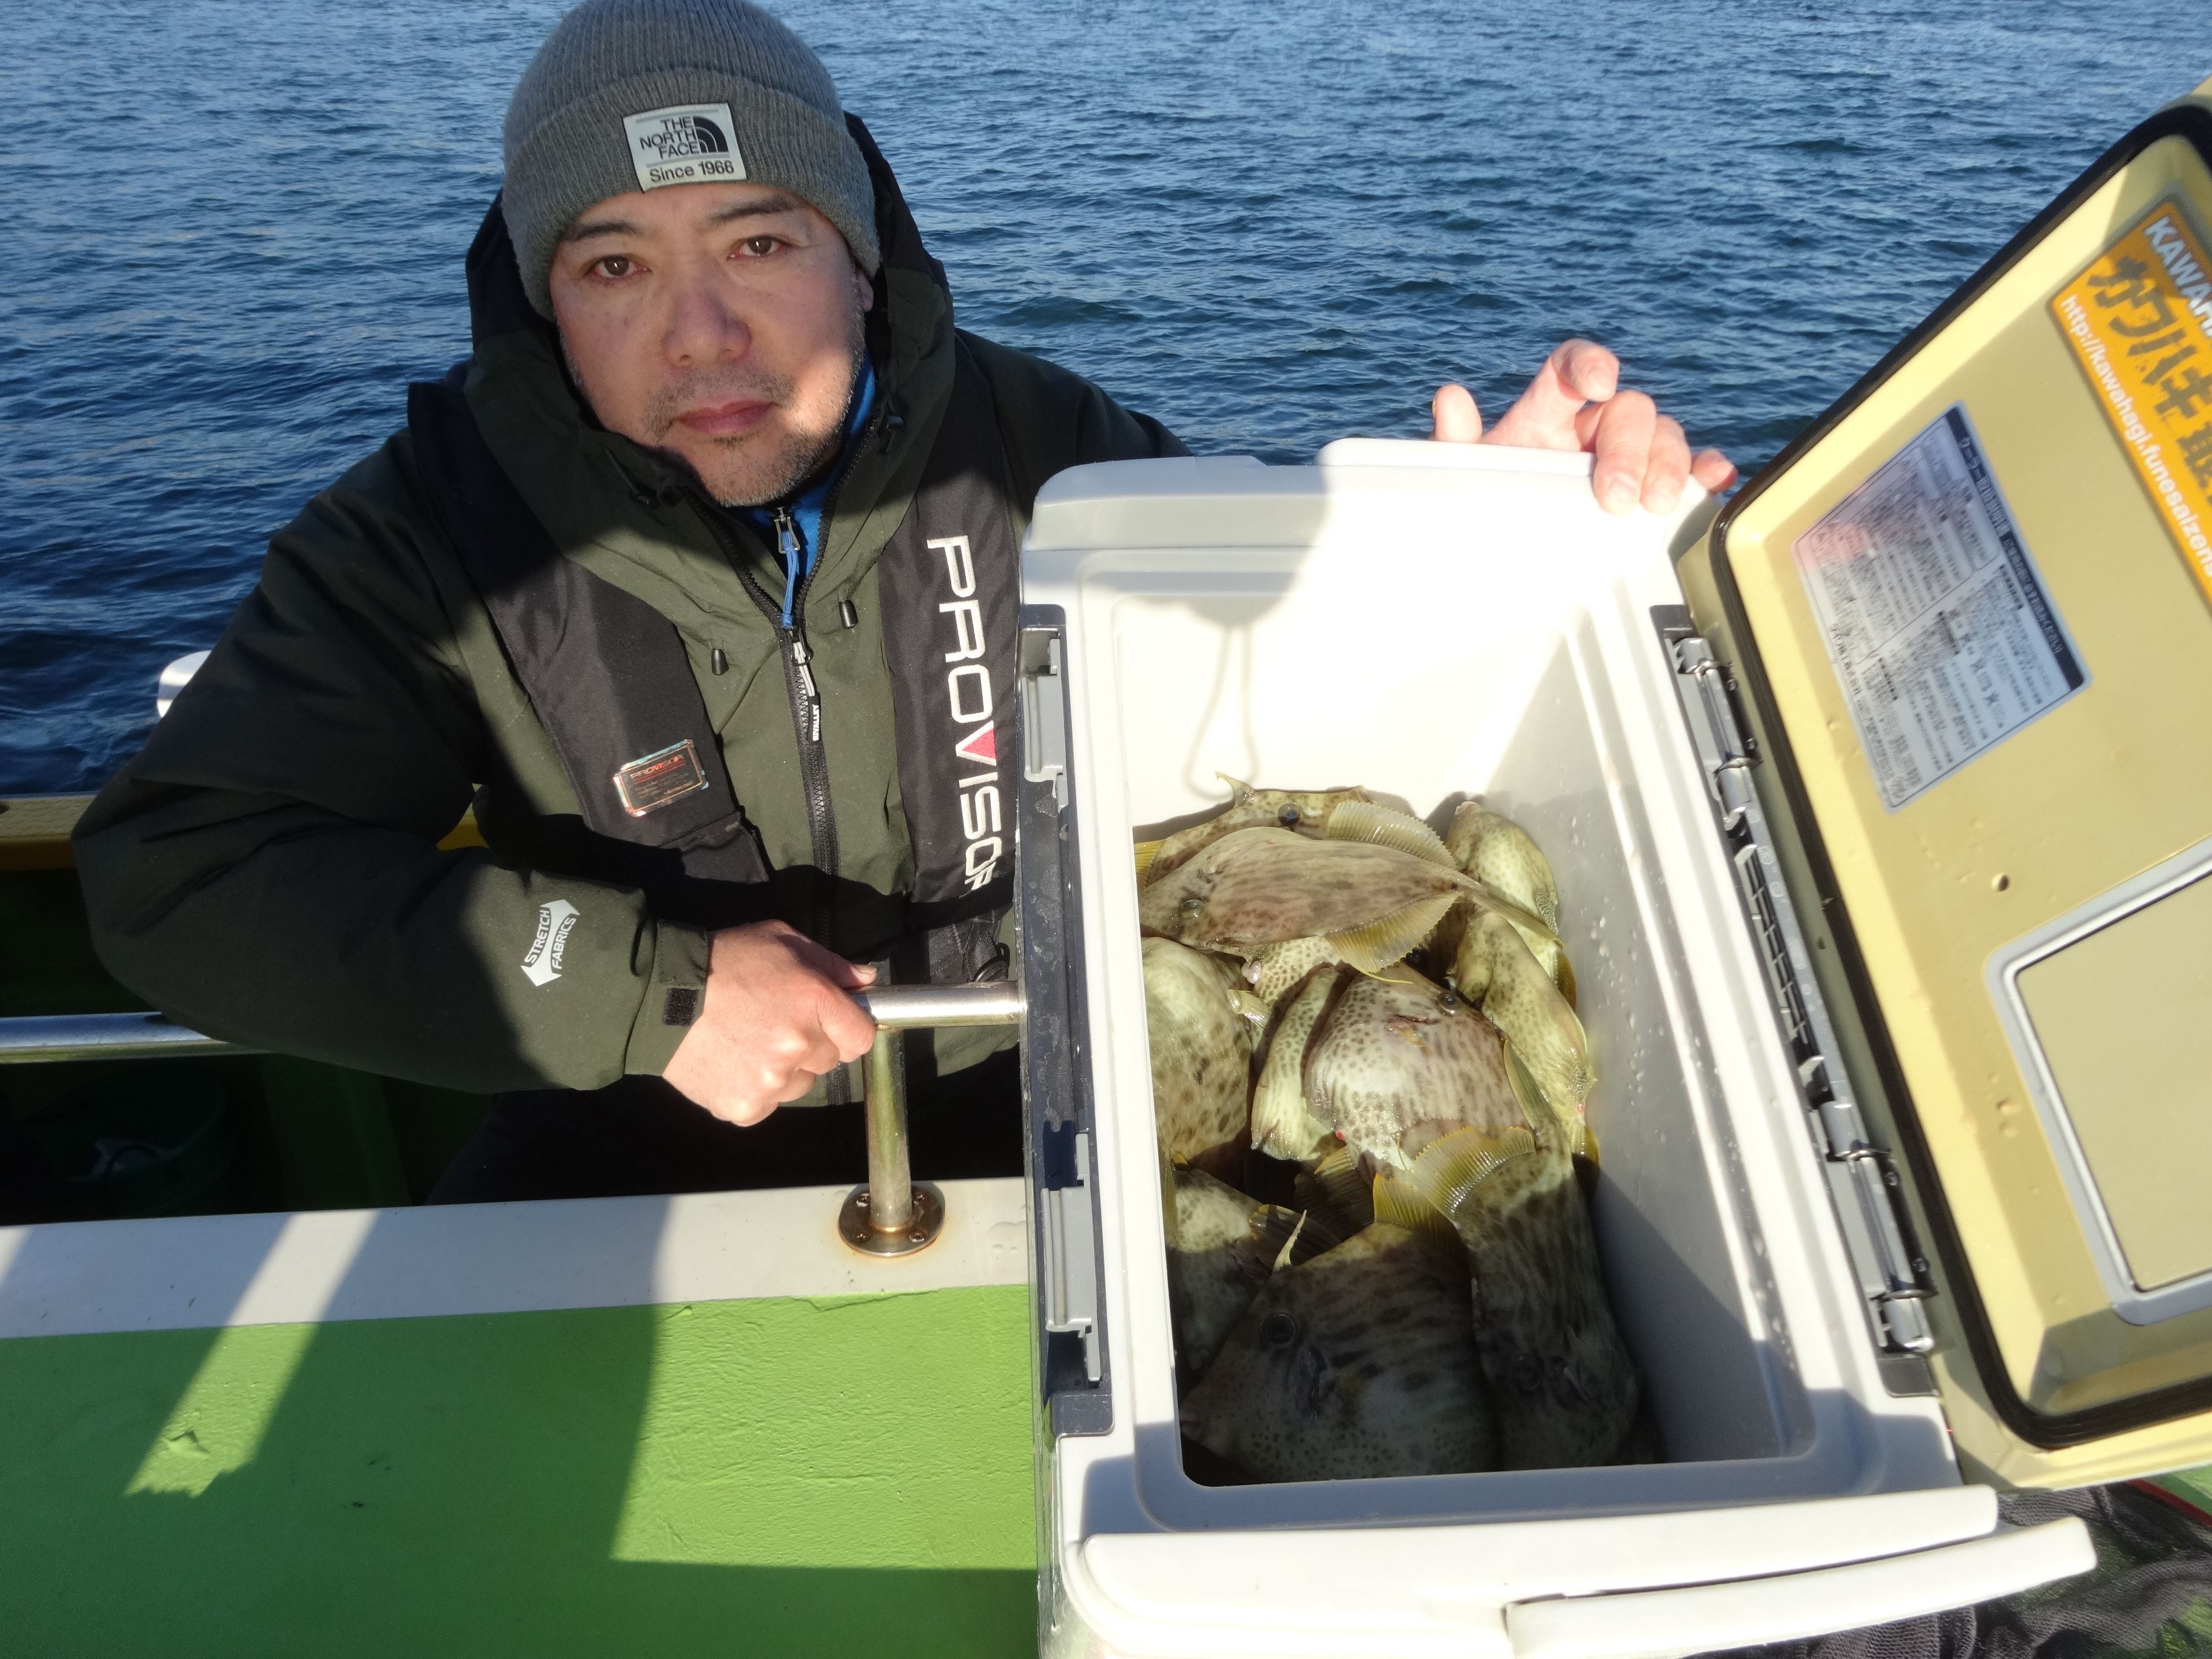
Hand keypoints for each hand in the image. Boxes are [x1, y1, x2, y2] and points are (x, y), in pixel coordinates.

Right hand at [662, 920, 877, 1125]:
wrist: (657, 997)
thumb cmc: (721, 961)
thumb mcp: (781, 941)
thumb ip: (830, 964)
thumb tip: (866, 981)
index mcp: (814, 1001)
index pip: (861, 1036)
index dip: (849, 1029)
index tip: (831, 1023)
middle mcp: (798, 1044)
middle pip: (829, 1060)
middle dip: (810, 1043)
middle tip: (773, 1022)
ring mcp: (771, 1081)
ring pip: (799, 1085)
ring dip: (783, 1069)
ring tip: (747, 1040)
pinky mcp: (745, 1106)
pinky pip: (767, 1104)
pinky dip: (754, 1088)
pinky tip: (731, 1061)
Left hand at [1430, 339, 1735, 515]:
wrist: (1506, 553)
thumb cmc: (1488, 506)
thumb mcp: (1466, 481)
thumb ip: (1456, 443)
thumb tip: (1449, 400)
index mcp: (1548, 410)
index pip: (1571, 366)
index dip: (1588, 363)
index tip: (1597, 383)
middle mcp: (1594, 424)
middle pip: (1629, 410)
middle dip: (1628, 449)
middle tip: (1616, 497)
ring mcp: (1630, 454)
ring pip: (1665, 436)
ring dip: (1667, 465)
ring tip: (1656, 506)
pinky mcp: (1655, 486)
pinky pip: (1691, 469)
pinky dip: (1705, 472)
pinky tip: (1711, 482)